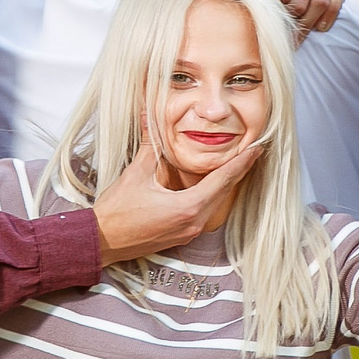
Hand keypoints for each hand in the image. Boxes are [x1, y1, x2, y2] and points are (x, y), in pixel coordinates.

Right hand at [93, 138, 264, 264]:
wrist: (100, 242)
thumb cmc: (116, 212)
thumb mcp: (135, 174)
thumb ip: (150, 145)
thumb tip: (150, 116)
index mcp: (188, 207)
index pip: (223, 180)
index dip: (242, 162)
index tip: (258, 148)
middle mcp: (194, 222)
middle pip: (224, 192)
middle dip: (238, 170)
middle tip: (252, 151)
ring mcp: (189, 231)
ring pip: (215, 203)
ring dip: (225, 184)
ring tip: (236, 164)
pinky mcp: (181, 235)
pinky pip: (204, 211)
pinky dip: (211, 195)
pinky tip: (210, 183)